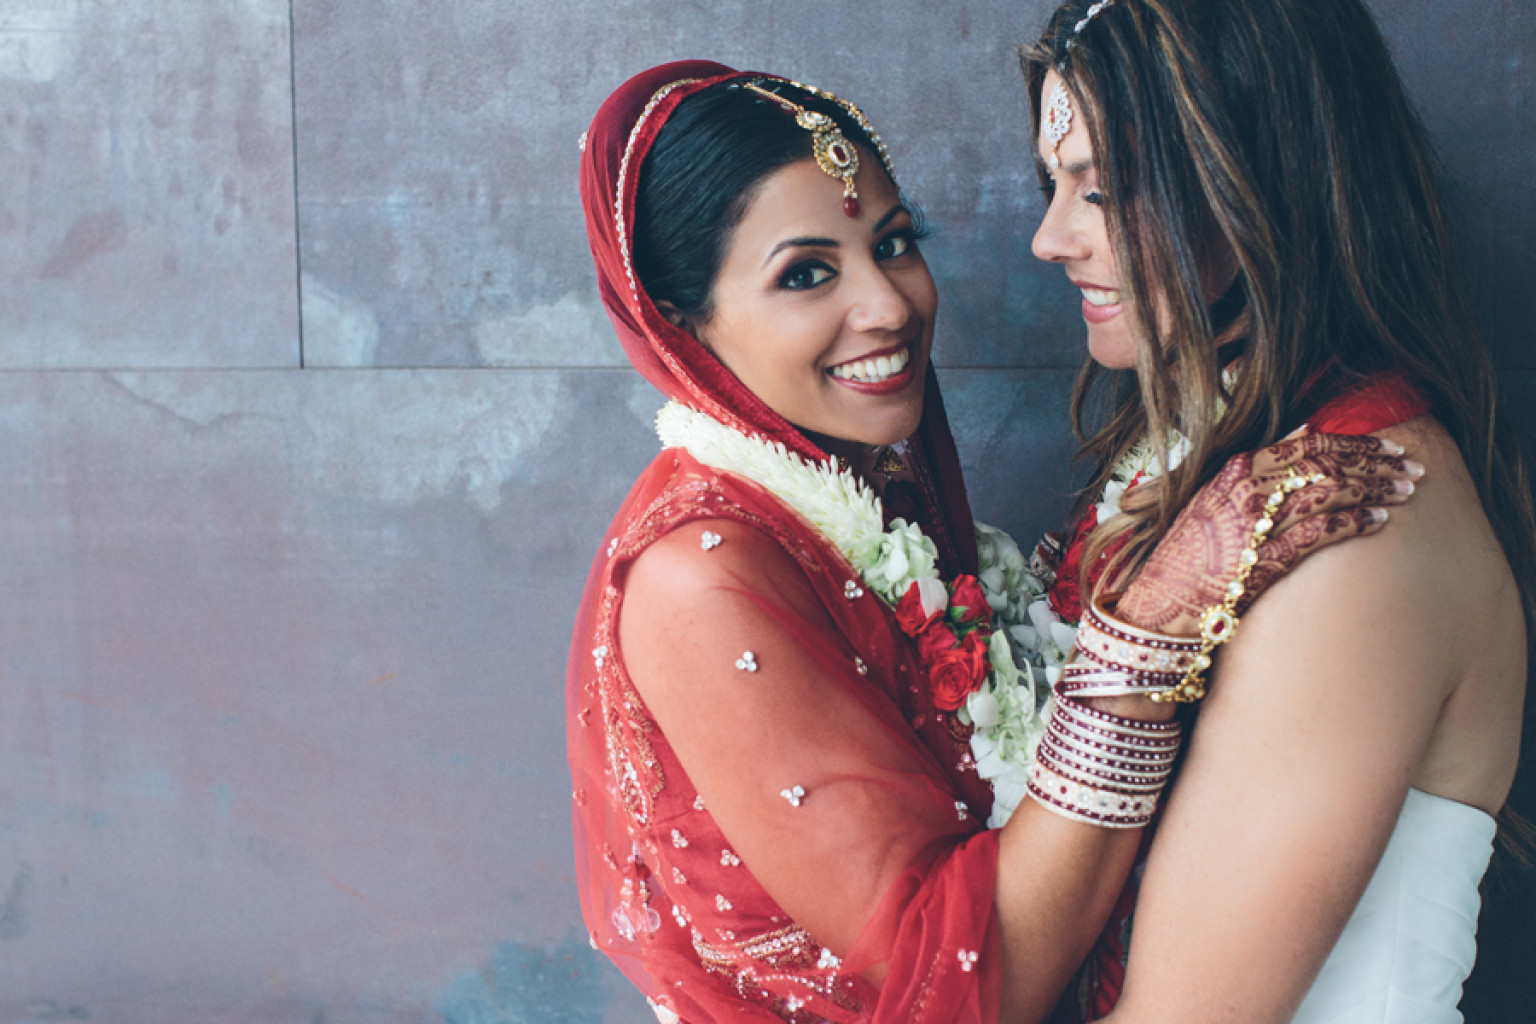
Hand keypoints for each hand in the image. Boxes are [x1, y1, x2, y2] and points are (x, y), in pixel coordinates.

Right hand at [1114, 433, 1419, 634]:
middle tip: (1411, 467)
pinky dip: (1353, 523)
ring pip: (1328, 492)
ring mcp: (1252, 524)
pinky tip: (1379, 522)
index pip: (1308, 443)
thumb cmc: (1187, 559)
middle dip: (1375, 462)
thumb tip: (1303, 432)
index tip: (1388, 446)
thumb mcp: (1214, 501)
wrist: (1154, 610)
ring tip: (1406, 491)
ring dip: (1374, 489)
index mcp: (1234, 471)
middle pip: (1326, 463)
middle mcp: (1245, 490)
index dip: (1354, 442)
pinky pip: (1317, 533)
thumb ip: (1256, 471)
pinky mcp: (1260, 559)